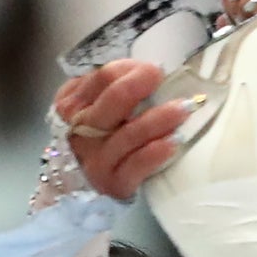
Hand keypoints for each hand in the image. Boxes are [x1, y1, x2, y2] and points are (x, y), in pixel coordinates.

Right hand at [54, 60, 191, 199]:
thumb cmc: (99, 137)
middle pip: (113, 100)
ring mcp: (96, 159)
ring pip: (128, 134)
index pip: (104, 78)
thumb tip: (153, 72)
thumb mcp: (95, 106)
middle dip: (141, 86)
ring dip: (158, 120)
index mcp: (74, 104)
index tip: (153, 71)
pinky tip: (172, 142)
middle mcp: (81, 131)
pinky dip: (155, 153)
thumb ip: (114, 87)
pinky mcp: (113, 183)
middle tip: (163, 81)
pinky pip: (135, 166)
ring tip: (183, 110)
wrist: (81, 187)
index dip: (131, 69)